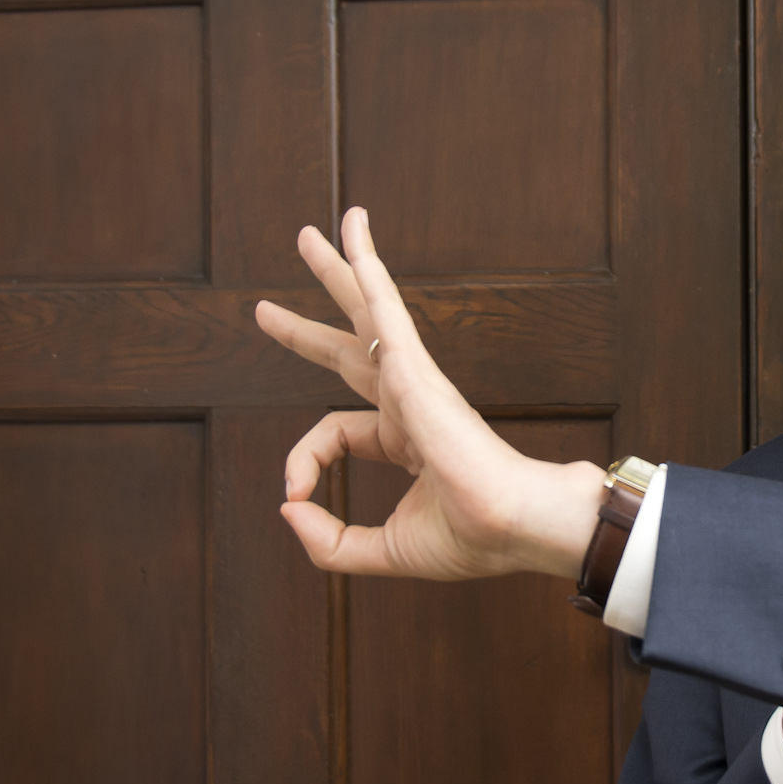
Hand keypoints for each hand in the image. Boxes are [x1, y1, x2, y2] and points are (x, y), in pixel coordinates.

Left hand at [254, 208, 603, 580]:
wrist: (518, 524)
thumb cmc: (473, 536)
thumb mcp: (383, 550)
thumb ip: (331, 543)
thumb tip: (288, 508)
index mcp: (407, 438)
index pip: (334, 433)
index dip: (302, 463)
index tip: (295, 496)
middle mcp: (409, 401)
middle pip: (352, 347)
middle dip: (307, 327)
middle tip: (264, 307)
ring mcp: (416, 382)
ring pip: (369, 311)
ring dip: (340, 268)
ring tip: (311, 233)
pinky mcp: (419, 372)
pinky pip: (387, 312)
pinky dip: (370, 275)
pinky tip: (355, 239)